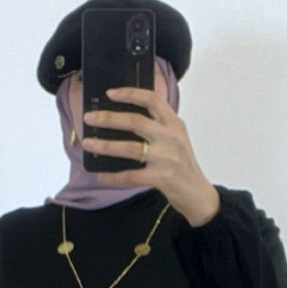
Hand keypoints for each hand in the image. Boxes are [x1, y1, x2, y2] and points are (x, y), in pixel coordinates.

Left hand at [82, 86, 221, 227]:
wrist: (198, 194)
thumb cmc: (183, 166)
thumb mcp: (176, 140)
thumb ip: (158, 128)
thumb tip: (125, 121)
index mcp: (174, 124)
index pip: (152, 100)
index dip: (130, 94)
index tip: (111, 93)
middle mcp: (171, 137)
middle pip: (135, 121)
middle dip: (109, 119)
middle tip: (90, 118)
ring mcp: (166, 158)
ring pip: (130, 148)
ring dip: (106, 146)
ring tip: (88, 144)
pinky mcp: (161, 178)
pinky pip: (131, 176)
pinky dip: (114, 177)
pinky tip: (102, 176)